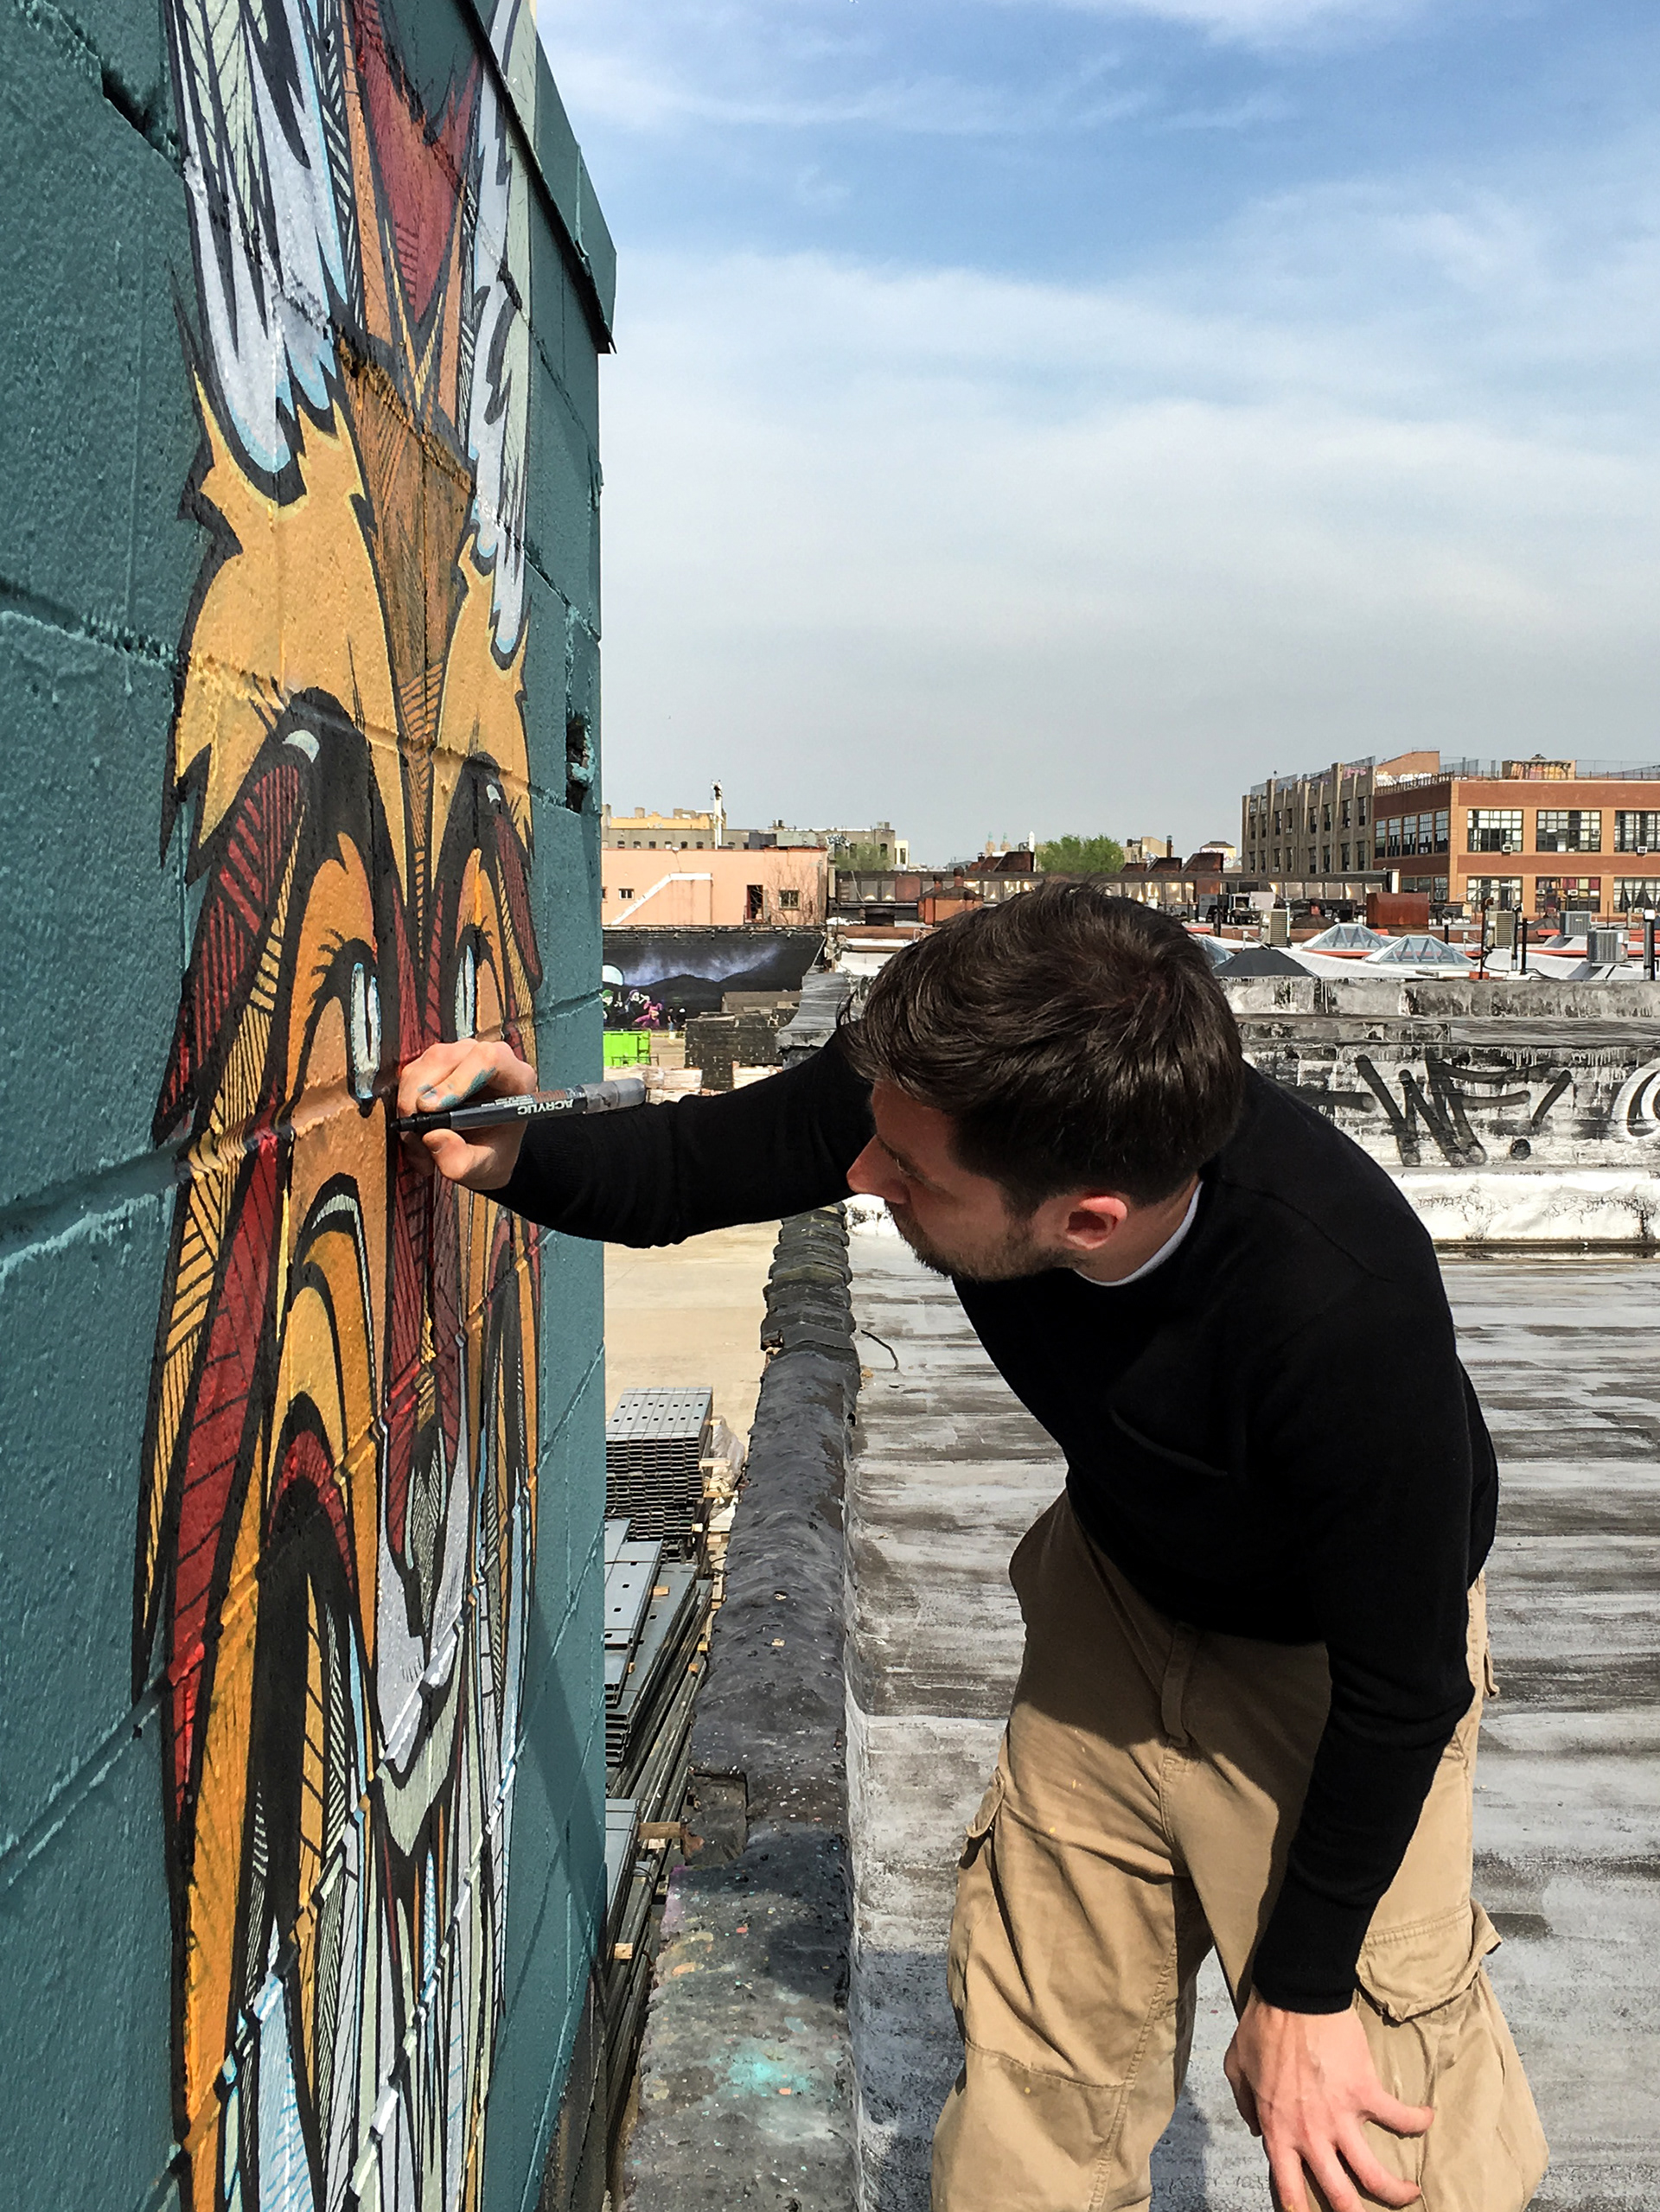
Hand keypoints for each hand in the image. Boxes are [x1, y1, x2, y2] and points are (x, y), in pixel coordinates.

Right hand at [397, 1040, 536, 1192]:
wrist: (485, 1148)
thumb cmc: (493, 1151)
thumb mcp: (484, 1168)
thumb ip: (462, 1160)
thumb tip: (433, 1136)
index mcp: (515, 1076)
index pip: (488, 1059)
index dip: (457, 1081)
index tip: (433, 1110)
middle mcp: (486, 1058)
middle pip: (443, 1059)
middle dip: (419, 1102)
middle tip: (418, 1141)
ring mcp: (459, 1056)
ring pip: (420, 1069)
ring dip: (409, 1109)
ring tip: (420, 1145)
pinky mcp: (435, 1063)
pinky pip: (410, 1077)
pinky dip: (406, 1107)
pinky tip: (418, 1133)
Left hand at [1224, 1992, 1430, 2211]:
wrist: (1294, 1996)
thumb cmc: (1261, 2028)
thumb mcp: (1236, 2067)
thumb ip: (1244, 2103)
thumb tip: (1255, 2131)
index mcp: (1278, 2131)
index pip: (1289, 2190)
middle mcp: (1311, 2135)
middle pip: (1340, 2195)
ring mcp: (1341, 2117)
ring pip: (1375, 2175)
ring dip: (1396, 2190)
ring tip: (1410, 2193)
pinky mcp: (1366, 2093)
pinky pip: (1399, 2118)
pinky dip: (1417, 2120)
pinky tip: (1427, 2118)